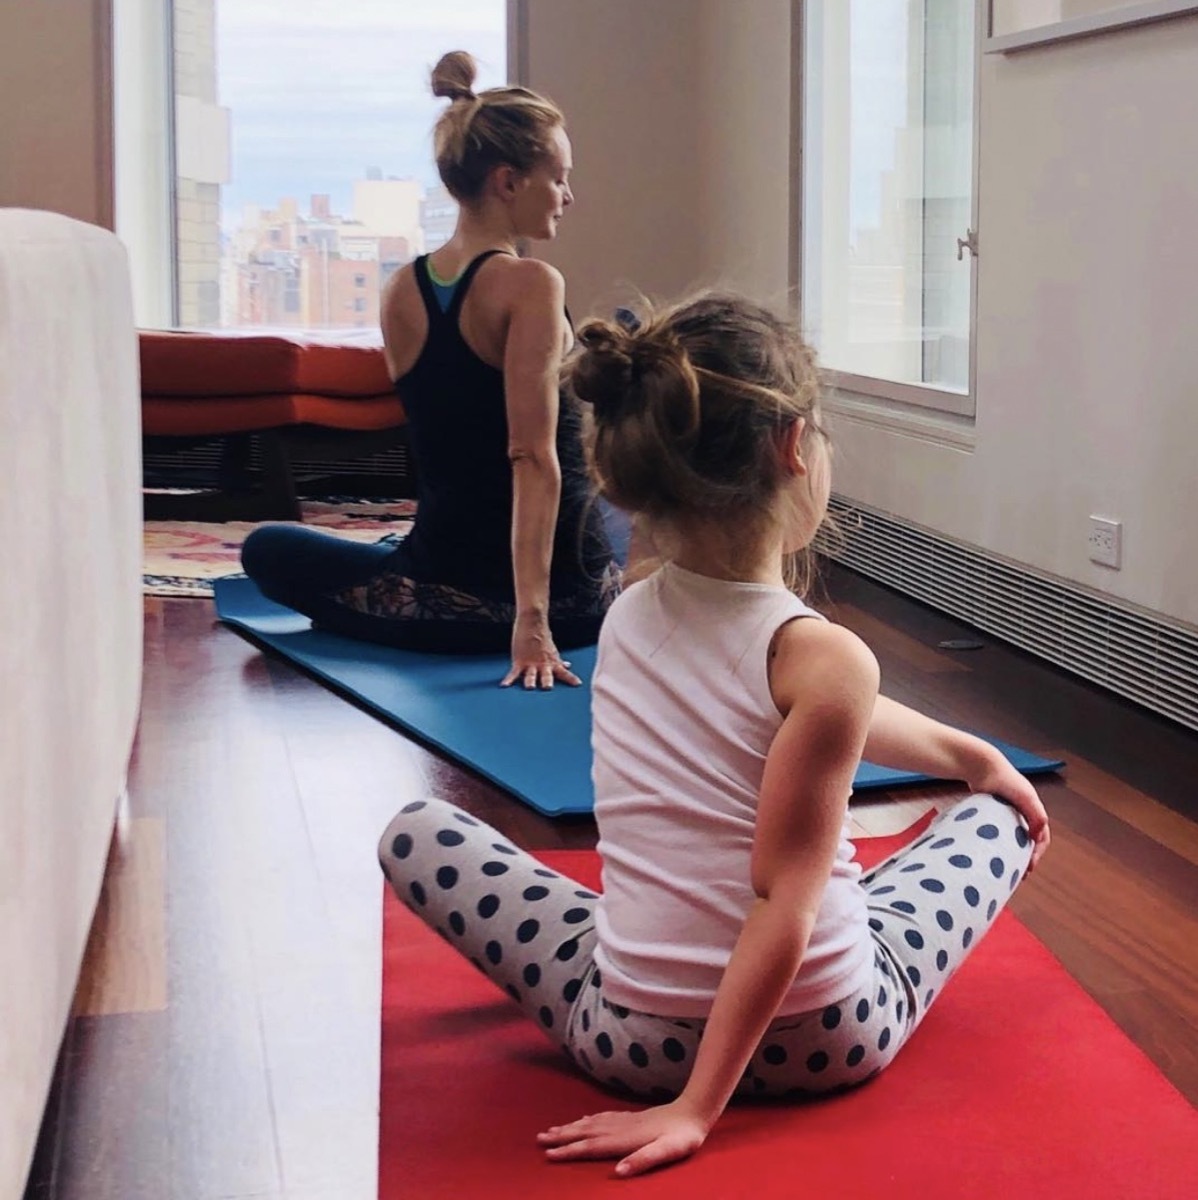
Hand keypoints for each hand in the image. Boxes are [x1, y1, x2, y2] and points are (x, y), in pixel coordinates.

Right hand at [500, 611, 581, 689]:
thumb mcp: (552, 649)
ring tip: (530, 687)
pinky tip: (505, 685)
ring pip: (530, 675)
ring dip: (530, 681)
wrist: (532, 622)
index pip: (564, 672)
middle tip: (548, 688)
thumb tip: (567, 666)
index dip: (571, 678)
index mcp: (552, 662)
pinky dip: (509, 679)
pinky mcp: (519, 660)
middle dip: (547, 682)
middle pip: (546, 676)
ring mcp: (530, 663)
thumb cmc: (542, 636)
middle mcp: (542, 664)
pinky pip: (514, 673)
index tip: (578, 684)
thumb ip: (558, 660)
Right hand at [537, 1102, 709, 1177]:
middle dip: (561, 1137)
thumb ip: (644, 1160)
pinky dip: (586, 1120)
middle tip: (538, 1139)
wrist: (693, 1111)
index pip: (591, 1147)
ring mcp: (624, 1121)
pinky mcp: (630, 1118)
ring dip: (570, 1127)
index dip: (569, 1151)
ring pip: (590, 1124)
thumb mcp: (668, 1152)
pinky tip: (582, 1120)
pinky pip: (600, 1118)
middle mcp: (619, 1128)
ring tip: (551, 1130)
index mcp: (625, 1139)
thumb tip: (619, 1172)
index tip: (548, 1155)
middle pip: (584, 1133)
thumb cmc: (682, 1137)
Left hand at [963, 744, 1050, 870]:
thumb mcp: (1025, 796)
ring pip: (1013, 838)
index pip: (1042, 837)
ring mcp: (1006, 813)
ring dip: (1013, 853)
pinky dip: (998, 844)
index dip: (1038, 853)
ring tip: (1007, 868)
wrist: (979, 766)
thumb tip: (1039, 837)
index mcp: (1033, 810)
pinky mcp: (991, 812)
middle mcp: (1022, 812)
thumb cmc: (1003, 779)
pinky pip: (998, 832)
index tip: (1029, 867)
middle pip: (1028, 840)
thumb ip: (1036, 815)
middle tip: (1019, 874)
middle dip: (1026, 857)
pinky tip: (992, 853)